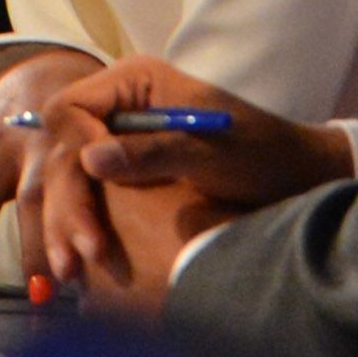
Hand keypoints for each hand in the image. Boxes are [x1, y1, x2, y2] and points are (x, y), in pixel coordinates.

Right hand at [27, 55, 354, 295]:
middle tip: (80, 253)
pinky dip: (80, 232)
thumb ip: (153, 151)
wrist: (295, 179)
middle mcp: (118, 109)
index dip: (70, 148)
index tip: (88, 186)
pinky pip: (87, 201)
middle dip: (66, 201)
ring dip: (64, 224)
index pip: (70, 108)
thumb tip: (89, 160)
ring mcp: (117, 144)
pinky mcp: (123, 178)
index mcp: (135, 83)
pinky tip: (79, 269)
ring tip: (68, 273)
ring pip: (67, 181)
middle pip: (62, 150)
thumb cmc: (262, 154)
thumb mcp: (211, 153)